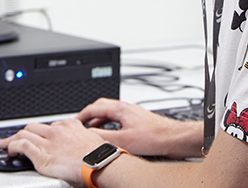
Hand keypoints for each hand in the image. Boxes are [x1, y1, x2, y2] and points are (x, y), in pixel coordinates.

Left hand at [0, 118, 104, 185]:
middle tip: (15, 138)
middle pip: (33, 127)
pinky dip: (13, 146)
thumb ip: (83, 139)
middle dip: (22, 132)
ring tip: (4, 144)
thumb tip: (83, 146)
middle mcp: (57, 131)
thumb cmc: (100, 157)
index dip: (41, 132)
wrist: (101, 164)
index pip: (50, 126)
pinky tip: (10, 151)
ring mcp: (49, 142)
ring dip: (12, 139)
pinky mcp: (42, 155)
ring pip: (24, 134)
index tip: (38, 136)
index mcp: (70, 126)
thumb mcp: (93, 140)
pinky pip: (22, 145)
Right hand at [77, 98, 203, 159]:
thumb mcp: (123, 140)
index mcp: (121, 109)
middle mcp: (127, 107)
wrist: (173, 138)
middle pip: (102, 106)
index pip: (94, 107)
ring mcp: (133, 112)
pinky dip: (110, 123)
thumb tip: (88, 135)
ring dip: (100, 119)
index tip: (74, 122)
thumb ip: (103, 137)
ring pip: (111, 112)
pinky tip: (111, 133)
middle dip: (89, 114)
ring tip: (92, 129)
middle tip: (81, 123)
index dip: (81, 115)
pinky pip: (118, 117)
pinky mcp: (138, 119)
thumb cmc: (154, 137)